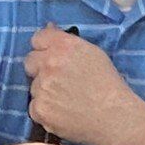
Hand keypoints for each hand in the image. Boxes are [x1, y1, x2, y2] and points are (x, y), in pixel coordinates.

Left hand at [23, 26, 144, 144]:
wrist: (115, 116)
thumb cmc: (108, 85)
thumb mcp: (92, 53)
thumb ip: (67, 42)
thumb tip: (49, 28)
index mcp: (63, 46)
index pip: (38, 38)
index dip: (44, 48)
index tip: (50, 57)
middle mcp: (49, 63)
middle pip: (30, 62)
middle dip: (40, 69)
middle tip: (58, 81)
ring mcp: (42, 87)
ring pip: (33, 86)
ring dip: (45, 92)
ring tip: (67, 101)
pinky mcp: (40, 109)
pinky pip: (34, 107)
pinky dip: (46, 111)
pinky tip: (63, 113)